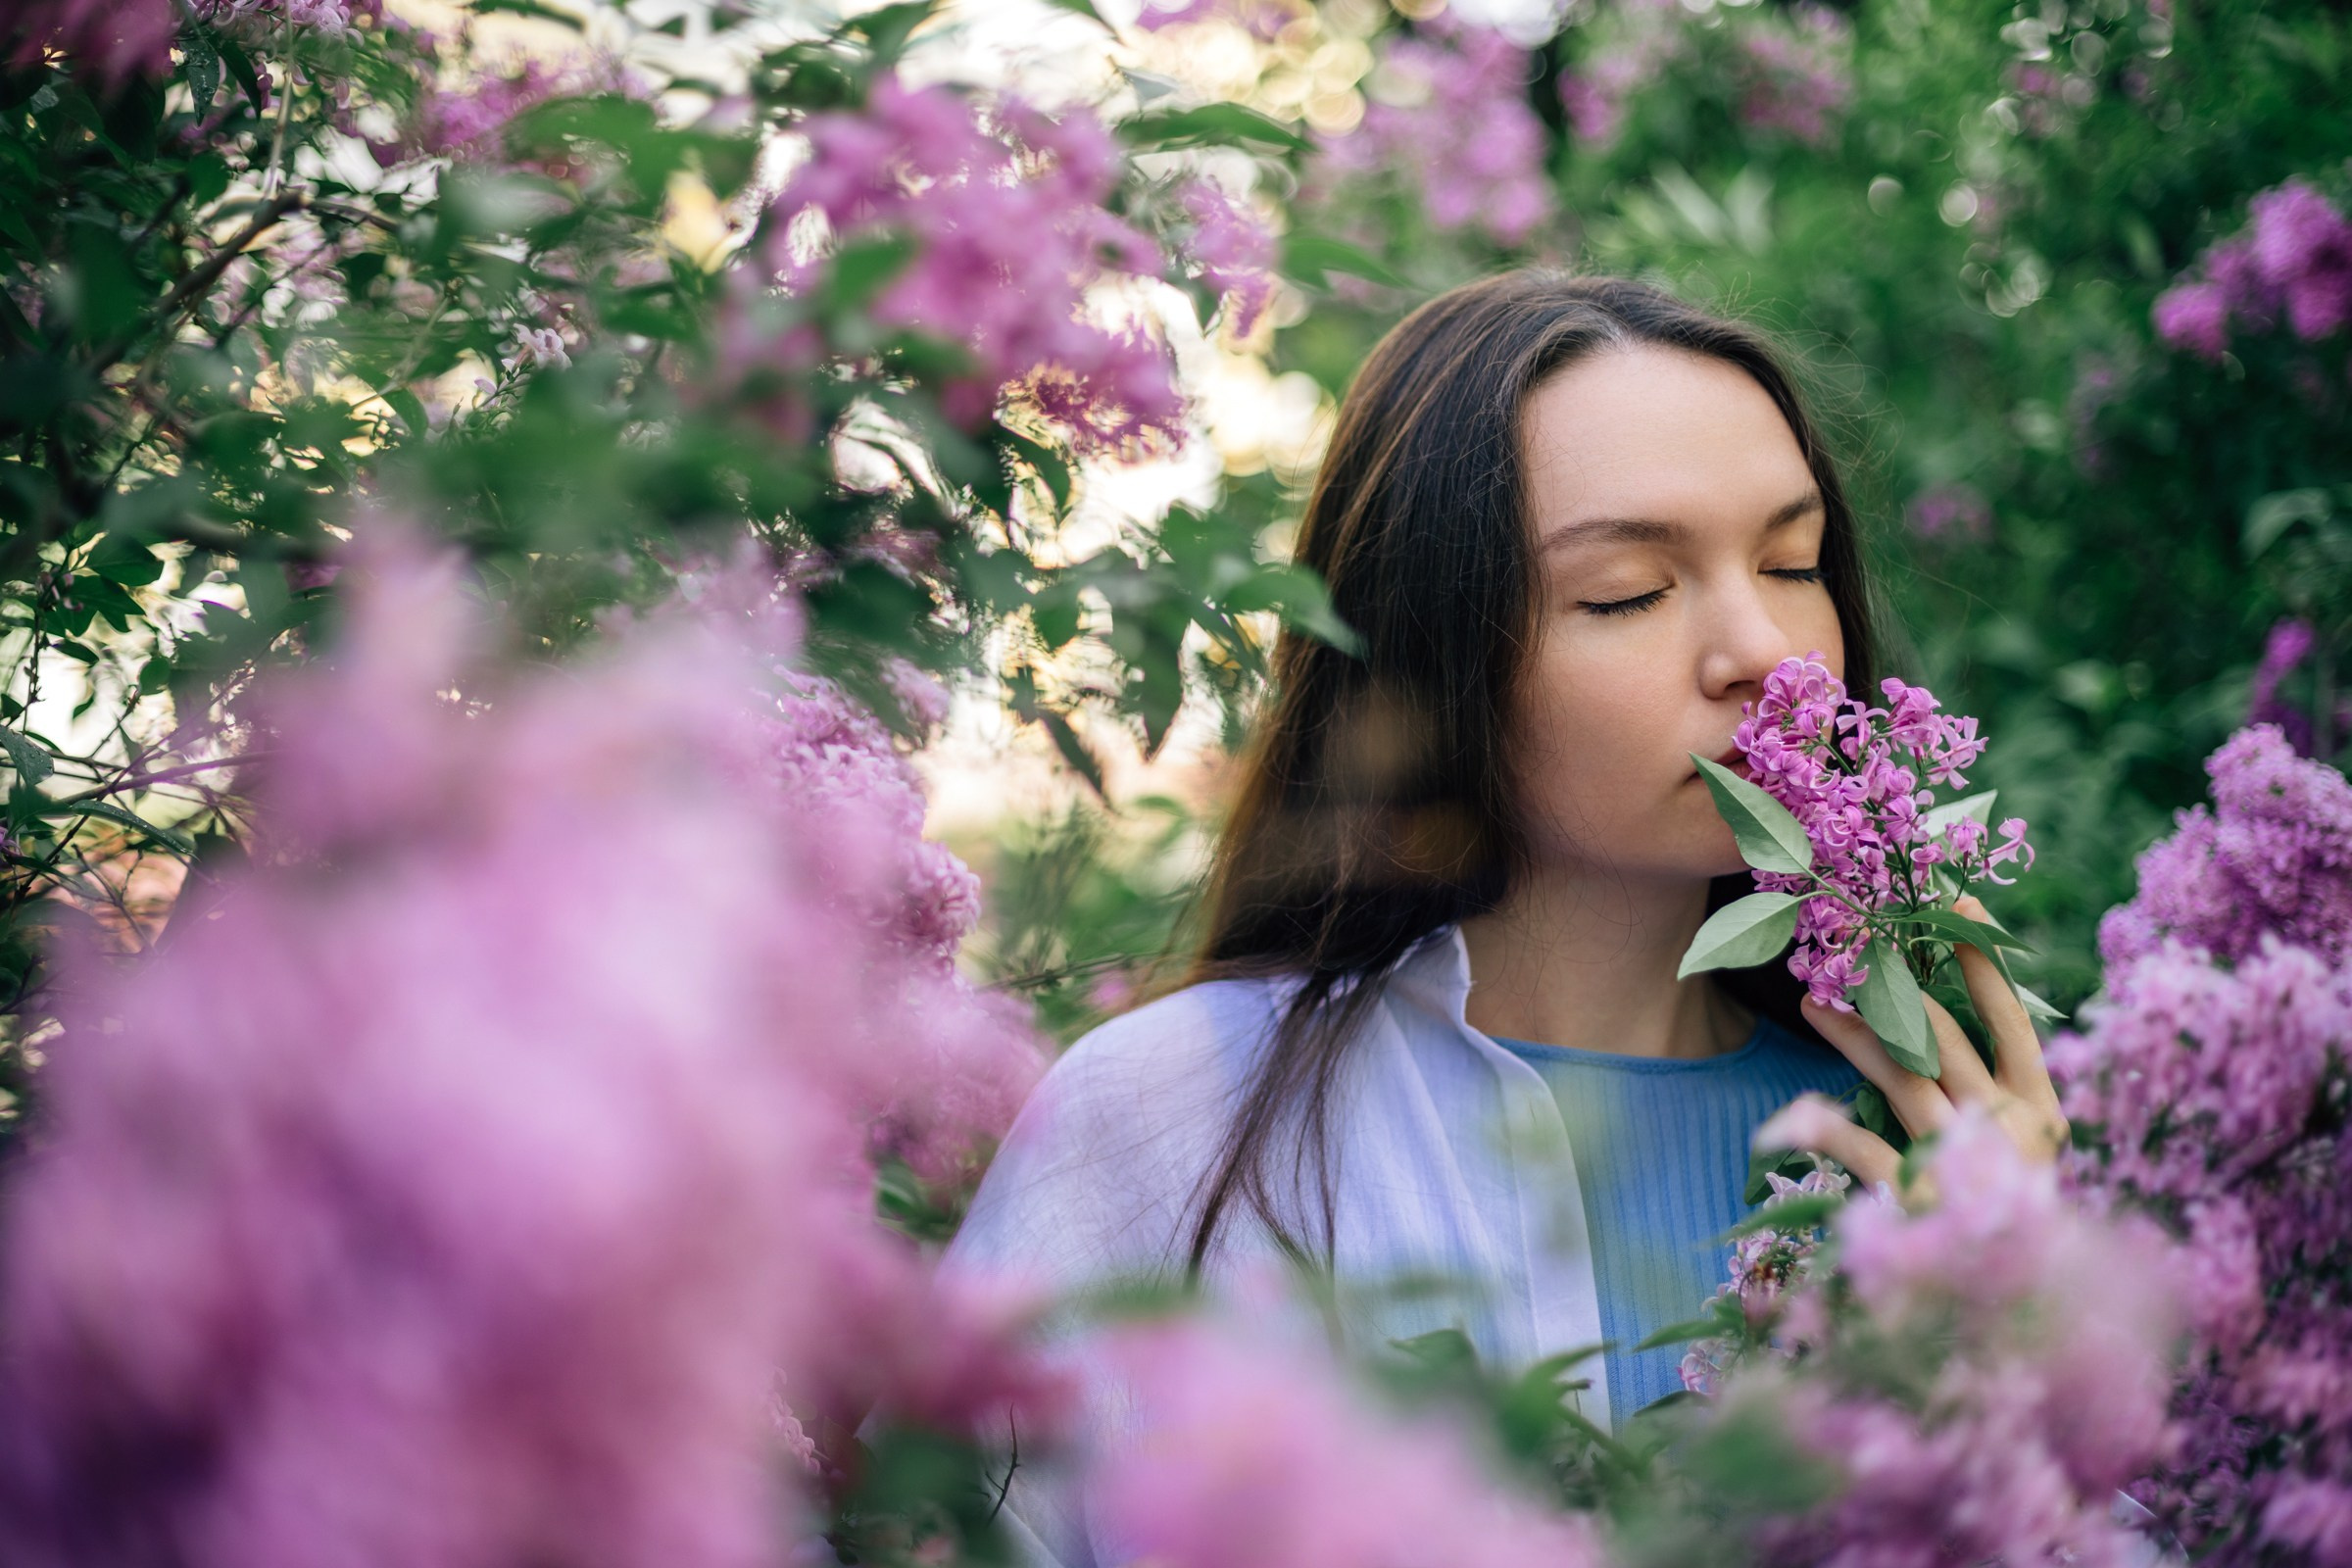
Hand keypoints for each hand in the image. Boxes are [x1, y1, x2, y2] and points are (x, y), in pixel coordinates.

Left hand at [1755, 896, 2069, 1192]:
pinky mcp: (1918, 1203)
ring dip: (1852, 1031)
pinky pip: (1861, 1151)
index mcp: (2039, 1111)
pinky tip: (1788, 1110)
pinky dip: (1823, 1129)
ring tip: (1811, 996)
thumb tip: (1929, 1011)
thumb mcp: (2013, 1151)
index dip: (1981, 959)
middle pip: (1942, 1038)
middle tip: (1850, 936)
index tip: (1953, 902)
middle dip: (1894, 982)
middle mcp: (2007, 1130)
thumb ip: (1980, 1089)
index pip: (2010, 1019)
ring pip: (1900, 1076)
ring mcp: (1964, 1165)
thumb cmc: (2009, 1221)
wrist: (2019, 1313)